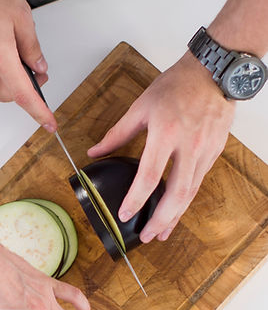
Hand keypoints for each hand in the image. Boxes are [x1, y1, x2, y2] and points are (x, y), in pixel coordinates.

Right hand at [0, 0, 56, 130]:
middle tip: (36, 71)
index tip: (49, 123)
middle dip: (23, 90)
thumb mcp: (20, 13)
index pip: (22, 93)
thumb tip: (38, 67)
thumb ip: (31, 46)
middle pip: (6, 94)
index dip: (38, 111)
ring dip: (8, 75)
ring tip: (14, 47)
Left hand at [87, 52, 234, 240]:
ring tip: (161, 233)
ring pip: (190, 194)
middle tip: (147, 237)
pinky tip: (176, 210)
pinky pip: (198, 183)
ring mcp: (204, 151)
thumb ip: (117, 134)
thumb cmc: (177, 85)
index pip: (149, 176)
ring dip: (175, 217)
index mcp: (165, 133)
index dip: (136, 199)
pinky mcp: (214, 153)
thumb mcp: (141, 106)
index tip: (125, 214)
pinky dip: (186, 201)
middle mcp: (187, 146)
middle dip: (160, 220)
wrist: (214, 73)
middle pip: (175, 194)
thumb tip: (95, 152)